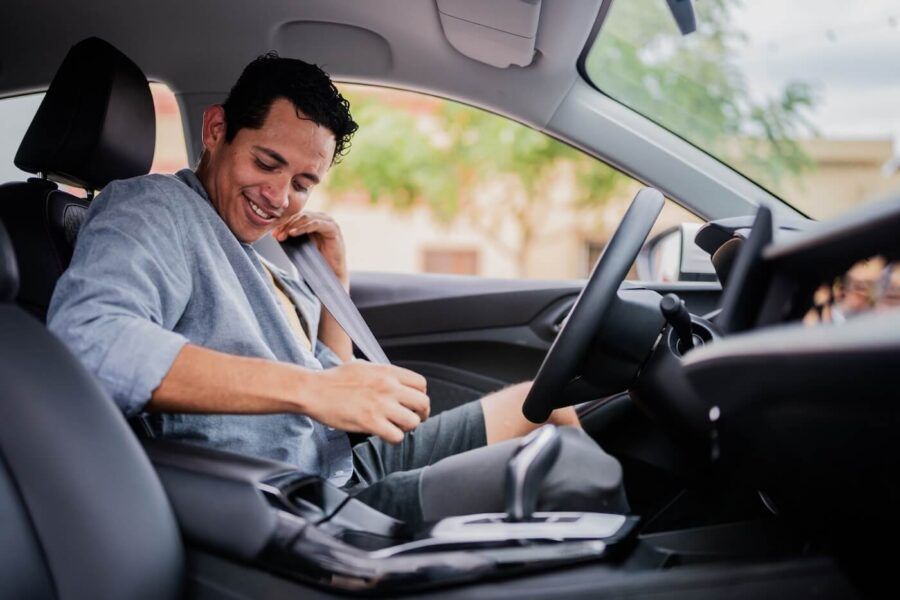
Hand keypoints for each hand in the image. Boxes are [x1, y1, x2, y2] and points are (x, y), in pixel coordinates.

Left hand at [273, 211, 347, 285]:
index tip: (273, 234)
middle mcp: (321, 218)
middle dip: (286, 225)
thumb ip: (292, 236)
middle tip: (277, 235)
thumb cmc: (316, 260)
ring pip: (306, 217)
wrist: (331, 273)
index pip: (295, 216)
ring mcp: (328, 222)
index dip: (283, 223)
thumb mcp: (300, 245)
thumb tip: (275, 233)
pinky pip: (315, 224)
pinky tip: (293, 233)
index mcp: (313, 220)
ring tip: (283, 235)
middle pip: (299, 215)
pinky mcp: (333, 228)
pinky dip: (303, 227)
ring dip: (292, 225)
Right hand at [300, 361, 429, 443]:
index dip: (420, 395)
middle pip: (423, 403)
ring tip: (397, 427)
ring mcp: (380, 405)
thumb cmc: (336, 379)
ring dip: (407, 427)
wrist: (314, 390)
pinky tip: (385, 435)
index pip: (421, 384)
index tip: (413, 403)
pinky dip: (394, 439)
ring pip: (413, 422)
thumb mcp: (365, 366)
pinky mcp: (370, 423)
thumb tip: (397, 382)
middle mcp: (388, 387)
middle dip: (421, 414)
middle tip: (414, 419)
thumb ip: (384, 374)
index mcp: (388, 372)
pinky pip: (397, 437)